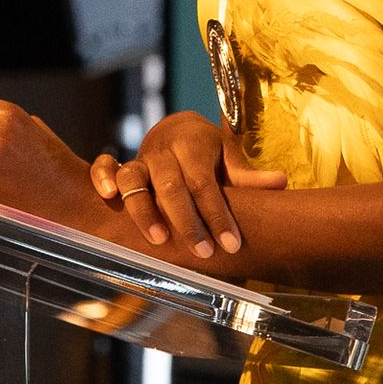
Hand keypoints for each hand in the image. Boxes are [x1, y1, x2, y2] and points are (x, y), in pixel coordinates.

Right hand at [93, 110, 283, 263]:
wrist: (178, 130)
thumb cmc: (207, 154)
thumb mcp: (228, 159)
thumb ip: (248, 175)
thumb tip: (280, 183)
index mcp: (193, 146)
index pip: (205, 184)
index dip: (217, 215)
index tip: (231, 244)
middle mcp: (164, 152)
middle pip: (172, 187)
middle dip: (187, 222)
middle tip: (202, 253)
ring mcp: (140, 158)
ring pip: (134, 179)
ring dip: (144, 210)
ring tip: (159, 240)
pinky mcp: (121, 165)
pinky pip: (104, 165)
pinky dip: (102, 176)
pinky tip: (107, 197)